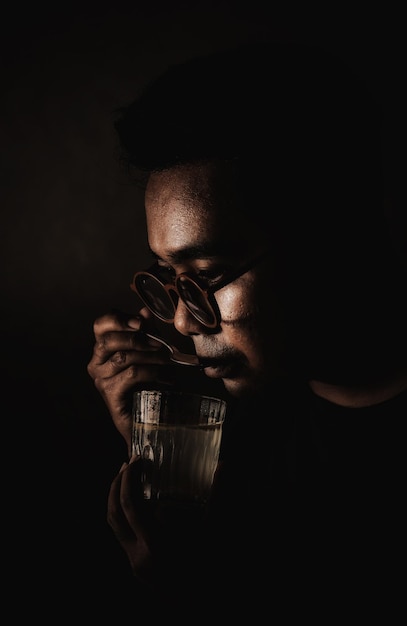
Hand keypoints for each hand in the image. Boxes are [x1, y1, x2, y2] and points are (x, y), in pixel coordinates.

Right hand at [87, 308, 172, 454]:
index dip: (119, 319)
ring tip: (169, 362)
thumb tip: (145, 311)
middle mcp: (96, 363)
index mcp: (103, 349)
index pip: (100, 325)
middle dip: (138, 339)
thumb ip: (147, 332)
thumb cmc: (149, 383)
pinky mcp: (110, 395)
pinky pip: (131, 375)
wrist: (150, 419)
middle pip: (109, 340)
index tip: (141, 322)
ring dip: (151, 357)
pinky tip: (167, 379)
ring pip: (124, 357)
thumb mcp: (151, 352)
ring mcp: (101, 380)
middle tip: (160, 344)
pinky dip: (153, 373)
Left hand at [107, 457, 211, 590]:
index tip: (136, 459)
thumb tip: (224, 465)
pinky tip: (136, 506)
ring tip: (125, 480)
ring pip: (113, 527)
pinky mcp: (136, 568)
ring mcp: (135, 563)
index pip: (130, 504)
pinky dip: (124, 517)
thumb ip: (219, 497)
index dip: (129, 479)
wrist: (203, 602)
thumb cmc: (213, 568)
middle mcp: (139, 554)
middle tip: (126, 465)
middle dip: (116, 485)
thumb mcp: (216, 532)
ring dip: (115, 501)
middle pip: (114, 513)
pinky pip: (122, 537)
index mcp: (154, 543)